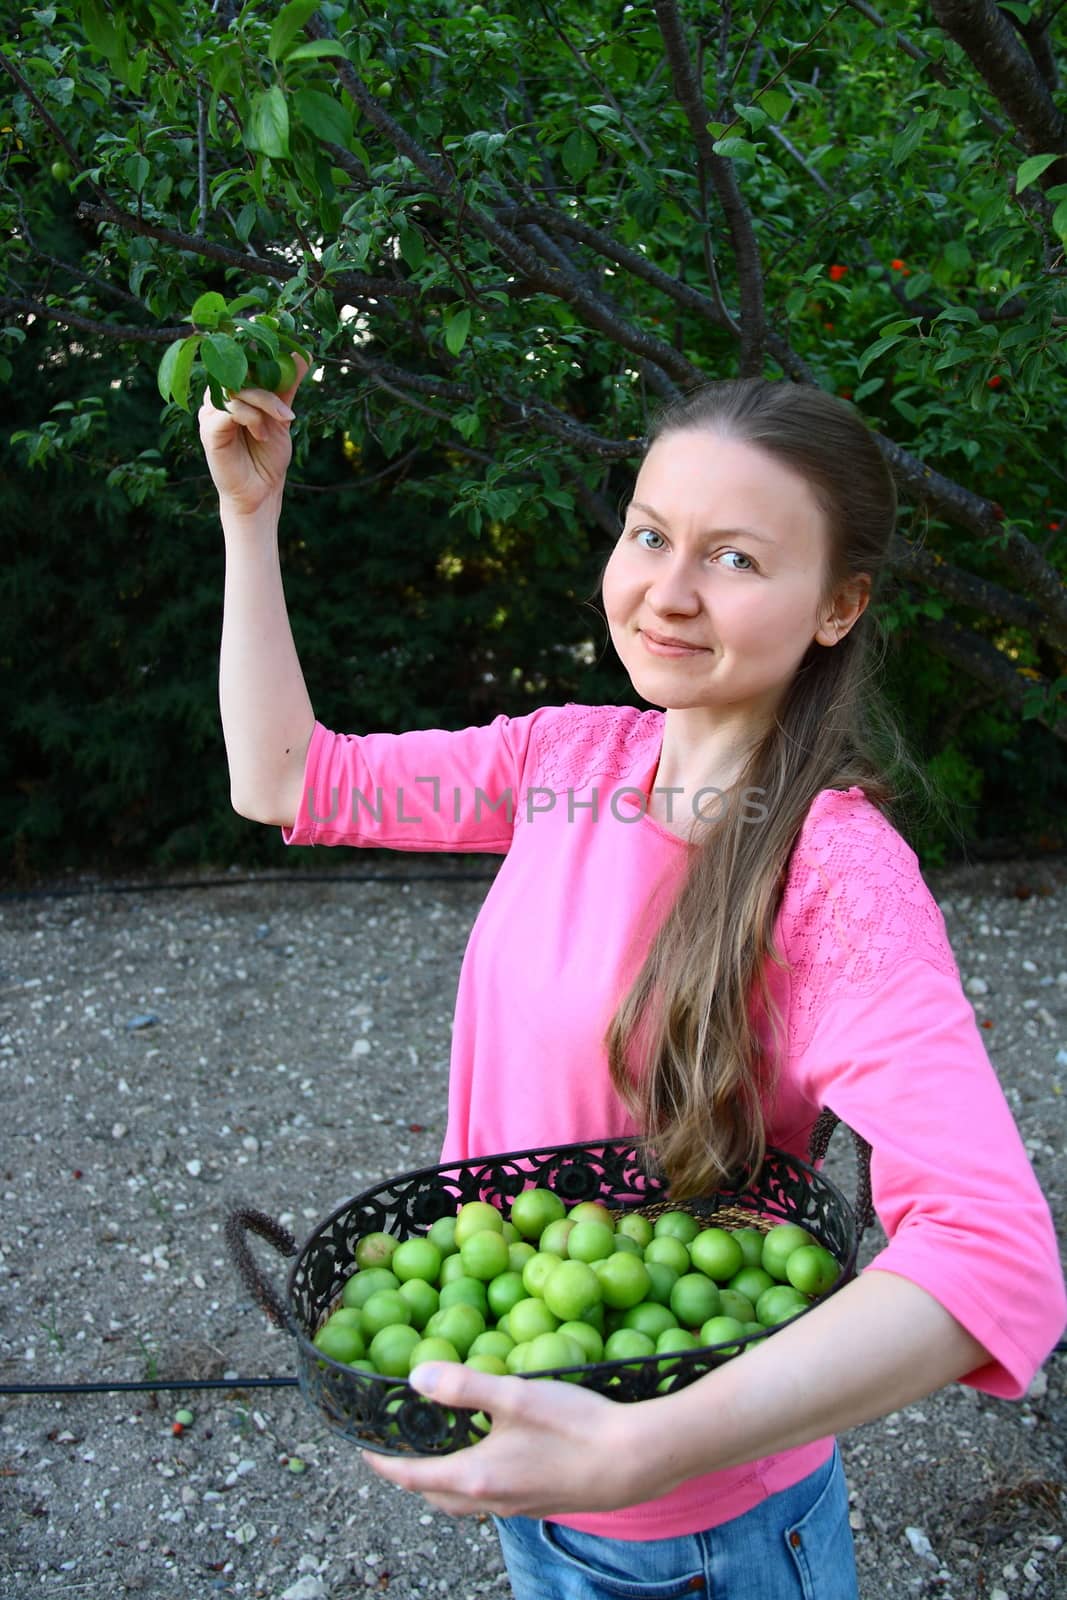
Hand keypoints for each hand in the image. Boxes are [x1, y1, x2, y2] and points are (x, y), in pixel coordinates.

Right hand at [198, 352, 308, 516]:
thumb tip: (306, 354)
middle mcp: (217, 397)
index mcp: (232, 390)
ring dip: (264, 400)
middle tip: (286, 394)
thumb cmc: (268, 456)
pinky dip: (251, 417)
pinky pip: (229, 409)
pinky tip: (263, 434)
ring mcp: (210, 412)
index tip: (281, 343)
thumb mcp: (282, 416)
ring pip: (235, 387)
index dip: (258, 347)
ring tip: (282, 420)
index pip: (239, 356)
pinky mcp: (208, 429)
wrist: (262, 491)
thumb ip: (288, 386)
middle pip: (237, 367)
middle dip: (267, 374)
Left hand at [361, 1362, 666, 1519]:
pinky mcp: (541, 1503)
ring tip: (439, 1449)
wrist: (635, 1461)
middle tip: (398, 1447)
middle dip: (411, 1475)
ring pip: (464, 1500)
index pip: (412, 1475)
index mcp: (476, 1476)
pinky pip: (492, 1499)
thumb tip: (415, 1377)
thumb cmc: (575, 1425)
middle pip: (435, 1495)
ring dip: (444, 1481)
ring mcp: (518, 1506)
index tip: (362, 1448)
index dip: (383, 1463)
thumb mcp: (515, 1395)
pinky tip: (492, 1456)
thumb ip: (464, 1385)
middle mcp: (491, 1500)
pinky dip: (475, 1481)